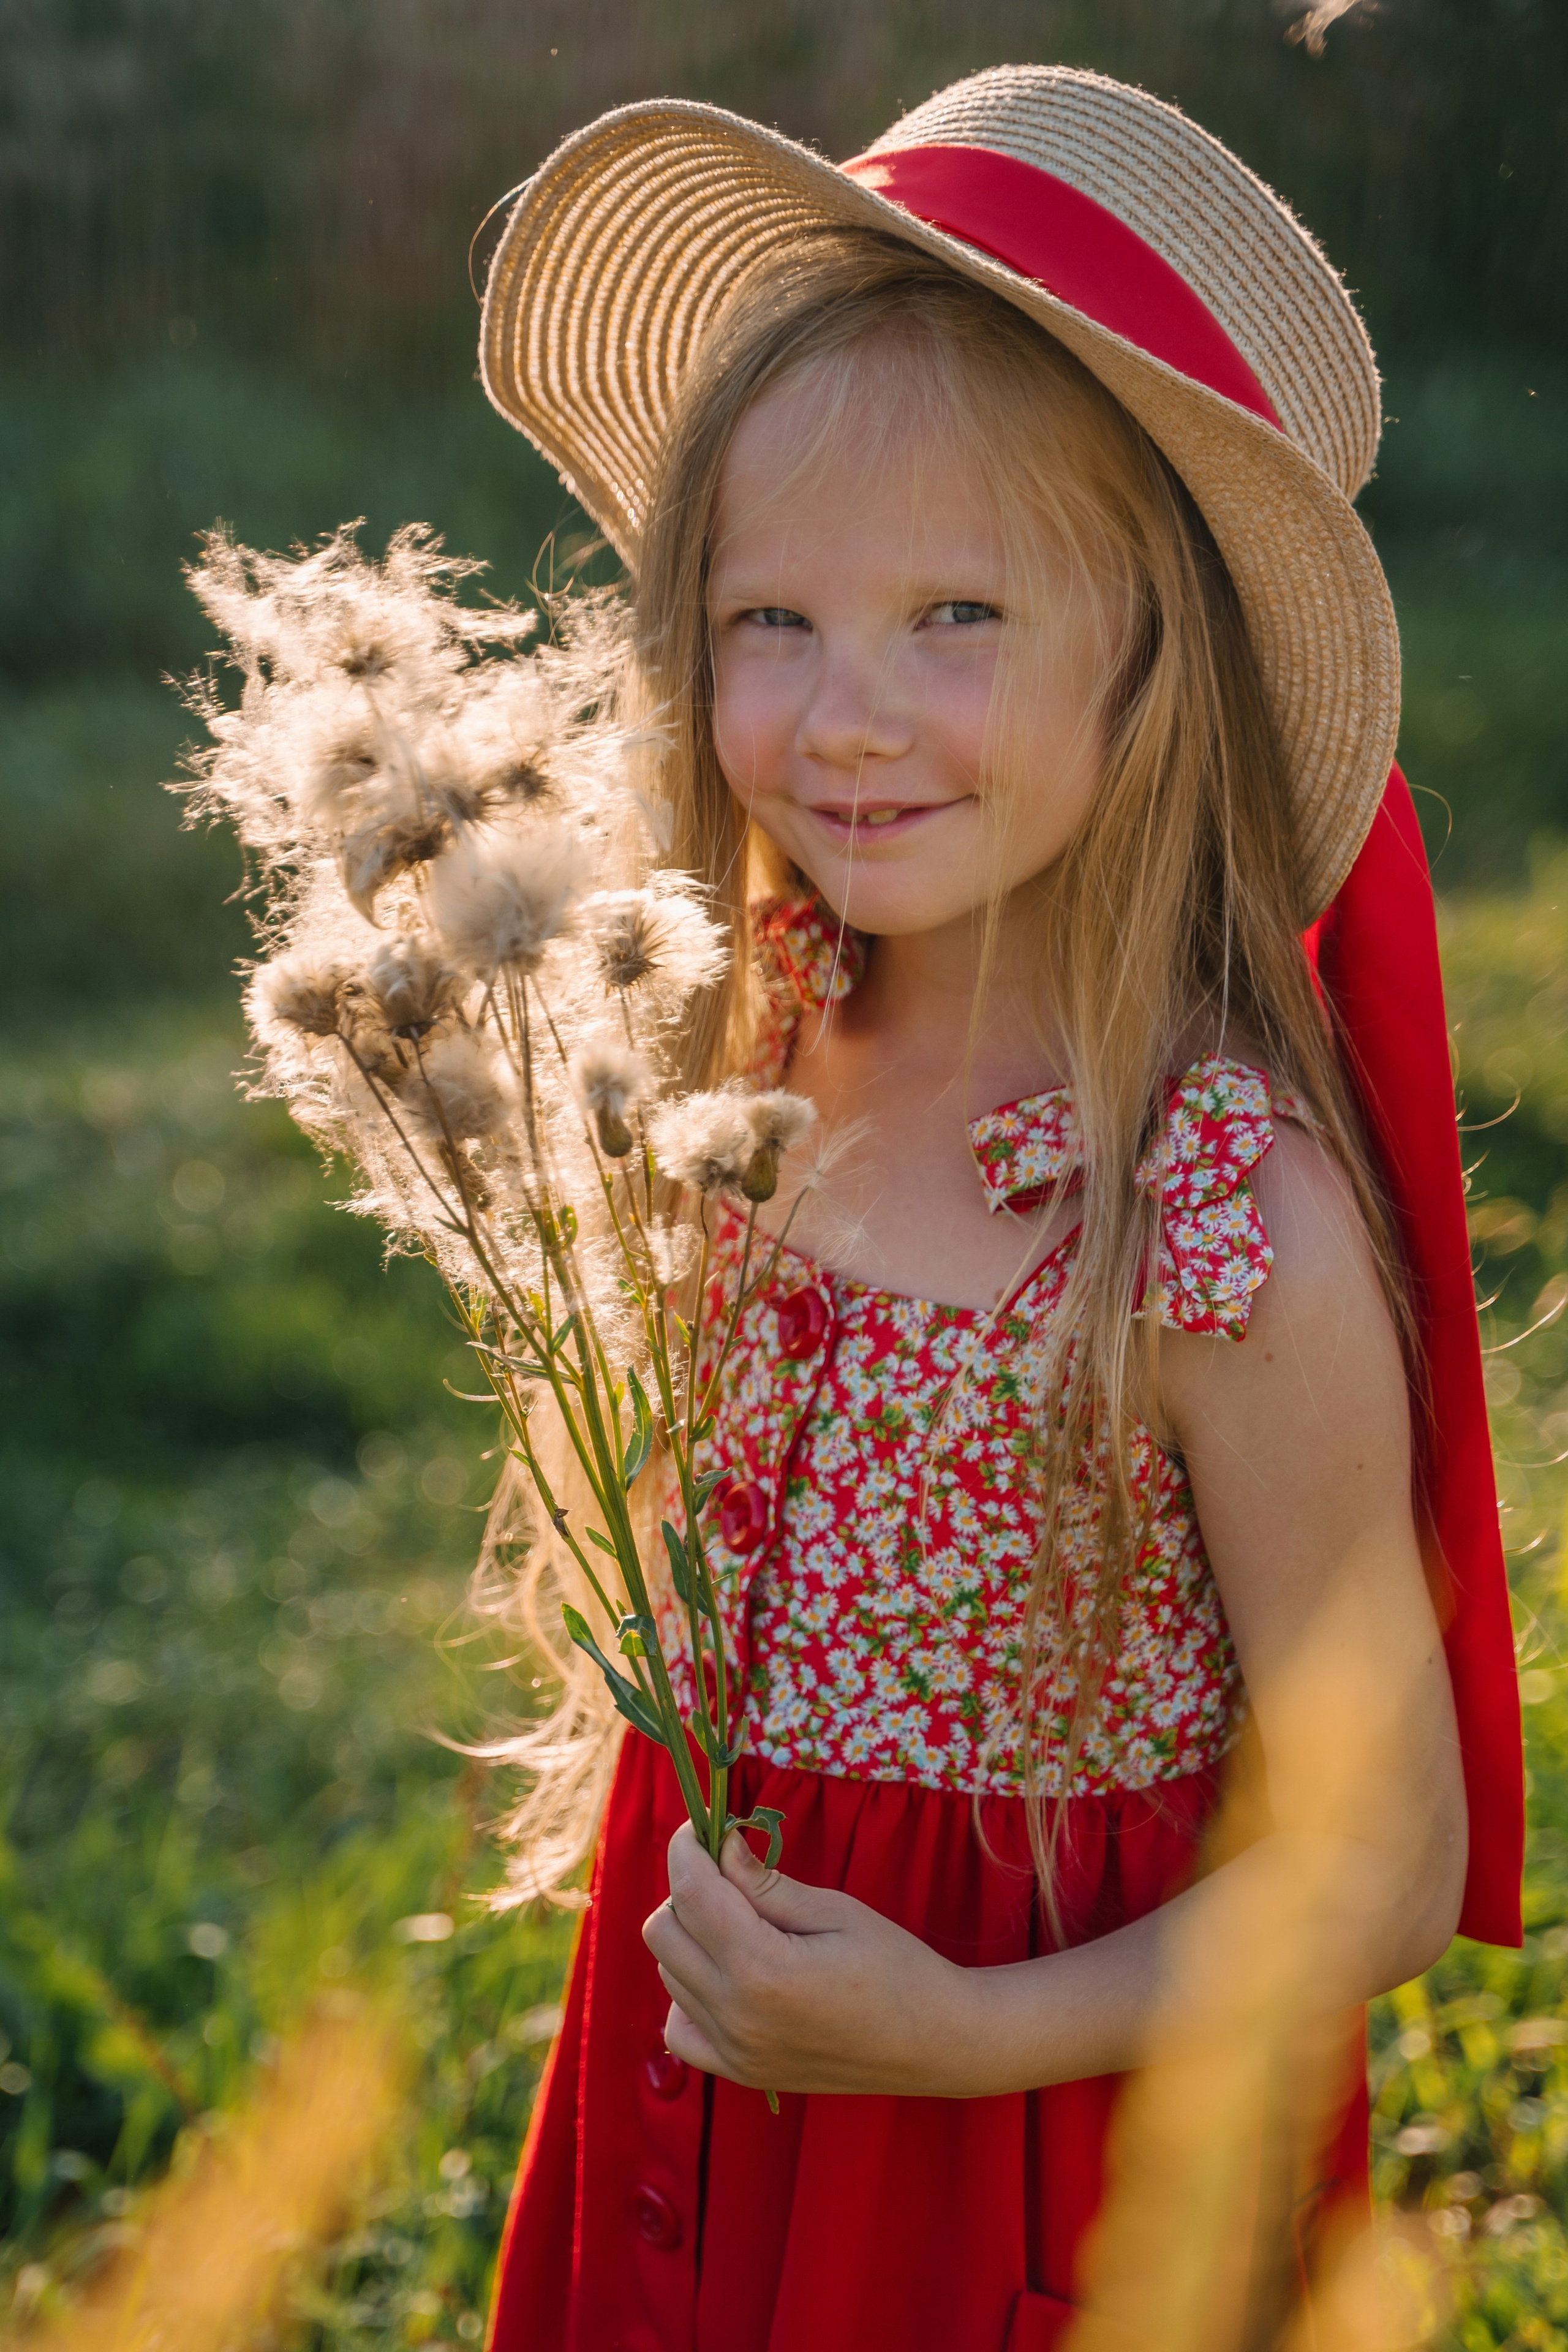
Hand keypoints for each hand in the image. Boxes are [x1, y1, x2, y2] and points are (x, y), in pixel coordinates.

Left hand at [642, 1822, 983, 2097]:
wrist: (935, 2042)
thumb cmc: (896, 1965)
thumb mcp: (834, 1909)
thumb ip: (765, 1882)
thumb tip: (719, 1846)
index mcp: (762, 1969)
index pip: (690, 1892)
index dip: (687, 1847)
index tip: (703, 1826)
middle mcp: (736, 2017)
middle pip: (663, 1932)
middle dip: (687, 1890)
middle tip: (730, 1874)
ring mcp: (735, 2052)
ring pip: (668, 1973)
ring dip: (690, 1938)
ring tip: (742, 1924)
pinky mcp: (742, 2074)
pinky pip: (680, 2029)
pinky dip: (689, 1995)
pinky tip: (727, 1976)